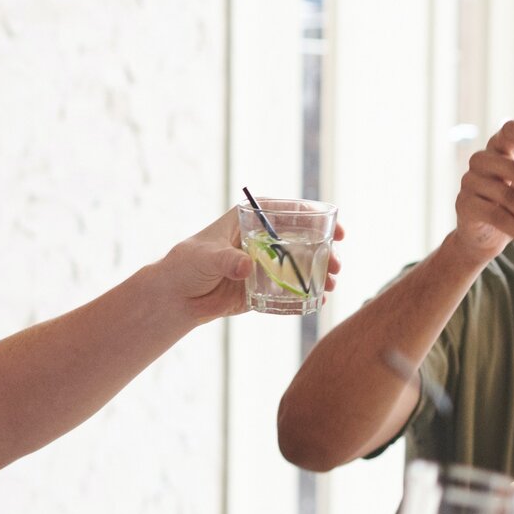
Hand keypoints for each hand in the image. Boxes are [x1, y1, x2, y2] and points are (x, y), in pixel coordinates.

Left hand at [162, 205, 345, 322]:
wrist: (177, 296)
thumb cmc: (186, 265)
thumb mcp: (206, 257)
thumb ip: (227, 260)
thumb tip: (247, 266)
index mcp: (250, 219)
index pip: (289, 212)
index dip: (316, 218)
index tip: (336, 231)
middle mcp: (263, 239)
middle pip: (303, 239)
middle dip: (325, 250)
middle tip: (337, 264)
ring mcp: (266, 263)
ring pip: (301, 264)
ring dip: (320, 273)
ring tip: (332, 284)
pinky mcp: (265, 287)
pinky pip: (291, 290)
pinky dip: (306, 295)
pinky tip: (318, 301)